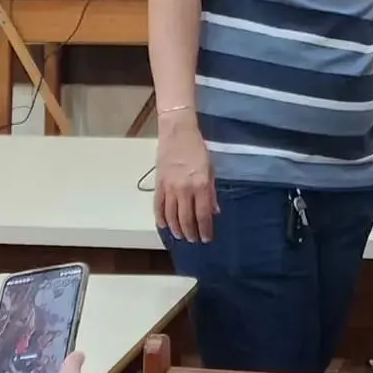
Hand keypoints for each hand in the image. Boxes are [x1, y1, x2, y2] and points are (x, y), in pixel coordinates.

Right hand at [154, 118, 218, 243]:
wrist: (178, 132)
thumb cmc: (198, 148)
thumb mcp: (211, 169)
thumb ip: (211, 192)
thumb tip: (214, 211)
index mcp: (200, 185)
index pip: (203, 215)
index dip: (205, 229)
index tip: (206, 238)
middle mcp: (184, 189)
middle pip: (186, 219)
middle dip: (191, 232)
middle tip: (193, 240)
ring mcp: (169, 188)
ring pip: (171, 216)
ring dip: (176, 228)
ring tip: (181, 235)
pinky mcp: (159, 184)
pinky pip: (158, 206)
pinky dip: (160, 218)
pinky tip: (164, 225)